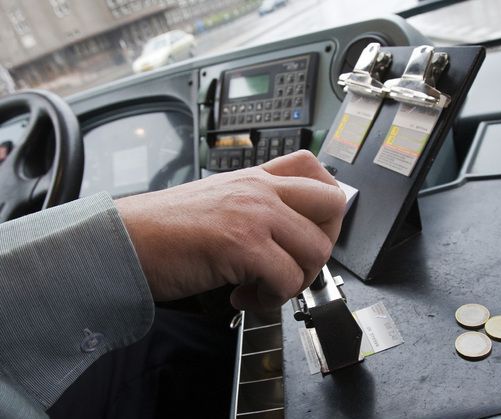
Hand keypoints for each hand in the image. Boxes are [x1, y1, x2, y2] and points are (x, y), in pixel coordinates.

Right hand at [115, 150, 345, 309]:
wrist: (124, 240)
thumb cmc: (166, 229)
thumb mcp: (220, 202)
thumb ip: (257, 209)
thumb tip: (294, 237)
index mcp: (256, 178)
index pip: (316, 170)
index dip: (326, 207)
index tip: (310, 232)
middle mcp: (260, 189)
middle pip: (333, 207)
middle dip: (322, 247)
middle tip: (294, 266)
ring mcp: (254, 213)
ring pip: (316, 251)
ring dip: (294, 282)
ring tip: (262, 289)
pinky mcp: (242, 243)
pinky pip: (287, 280)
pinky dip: (270, 301)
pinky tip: (242, 298)